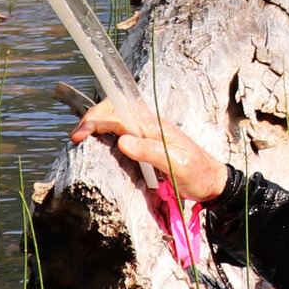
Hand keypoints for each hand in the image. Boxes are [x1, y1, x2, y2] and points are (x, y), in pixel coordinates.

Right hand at [71, 96, 225, 204]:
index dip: (98, 119)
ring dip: (98, 121)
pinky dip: (107, 130)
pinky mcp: (149, 140)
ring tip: (81, 135)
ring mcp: (149, 131)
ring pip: (119, 115)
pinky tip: (98, 139)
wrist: (212, 180)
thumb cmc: (197, 174)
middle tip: (76, 135)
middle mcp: (151, 124)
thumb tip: (123, 141)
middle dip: (93, 116)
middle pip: (117, 107)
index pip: (121, 113)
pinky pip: (124, 127)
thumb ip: (152, 152)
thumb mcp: (177, 165)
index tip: (81, 133)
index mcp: (156, 127)